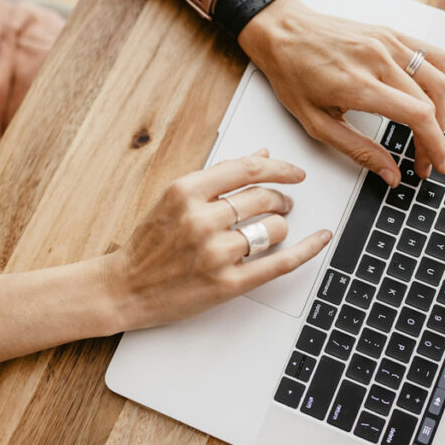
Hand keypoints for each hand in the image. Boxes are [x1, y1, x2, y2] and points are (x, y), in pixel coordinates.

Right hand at [105, 150, 331, 329]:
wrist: (125, 288)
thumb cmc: (148, 245)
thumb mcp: (173, 199)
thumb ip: (217, 177)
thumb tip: (261, 156)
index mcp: (185, 192)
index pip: (247, 169)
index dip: (279, 167)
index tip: (294, 172)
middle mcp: (201, 220)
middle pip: (263, 197)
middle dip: (281, 198)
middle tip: (283, 202)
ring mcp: (215, 253)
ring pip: (273, 229)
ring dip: (282, 226)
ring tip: (275, 228)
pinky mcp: (227, 284)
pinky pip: (278, 263)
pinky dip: (305, 250)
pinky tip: (320, 239)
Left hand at [238, 0, 444, 186]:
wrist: (282, 31)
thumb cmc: (292, 74)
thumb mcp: (316, 124)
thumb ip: (357, 151)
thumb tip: (390, 174)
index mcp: (358, 84)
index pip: (417, 116)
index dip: (434, 146)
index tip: (434, 165)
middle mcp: (378, 59)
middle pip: (431, 102)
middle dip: (436, 137)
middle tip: (426, 159)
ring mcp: (387, 42)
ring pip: (439, 77)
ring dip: (444, 110)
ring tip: (432, 132)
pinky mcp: (390, 33)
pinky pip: (432, 54)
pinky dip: (442, 79)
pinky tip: (435, 97)